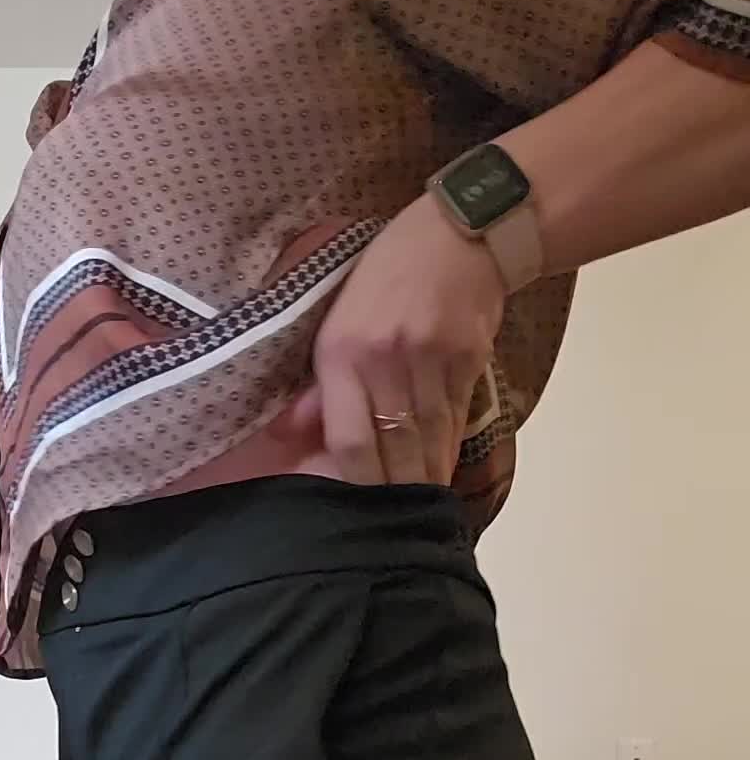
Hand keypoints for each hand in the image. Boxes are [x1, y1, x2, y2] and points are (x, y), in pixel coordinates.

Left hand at [292, 195, 505, 488]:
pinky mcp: (467, 361)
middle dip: (393, 491)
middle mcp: (386, 360)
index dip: (355, 481)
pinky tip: (443, 475)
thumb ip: (319, 377)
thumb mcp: (336, 313)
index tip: (358, 507)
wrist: (461, 233)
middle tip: (392, 526)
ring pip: (427, 439)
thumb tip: (292, 430)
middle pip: (391, 447)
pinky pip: (455, 420)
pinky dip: (447, 451)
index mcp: (343, 350)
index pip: (348, 436)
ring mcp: (430, 362)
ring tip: (421, 511)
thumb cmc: (387, 272)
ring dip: (424, 480)